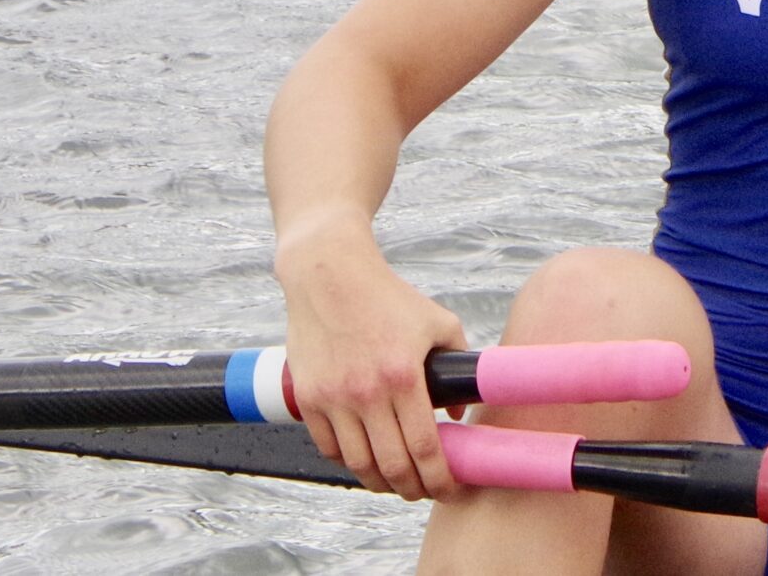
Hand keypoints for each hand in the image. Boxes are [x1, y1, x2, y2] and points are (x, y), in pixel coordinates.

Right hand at [278, 227, 470, 500]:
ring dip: (380, 482)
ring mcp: (333, 398)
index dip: (439, 478)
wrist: (329, 275)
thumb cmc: (389, 297)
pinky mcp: (308, 399)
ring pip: (359, 464)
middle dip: (412, 489)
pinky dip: (349, 462)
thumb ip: (459, 364)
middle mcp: (366, 392)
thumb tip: (458, 413)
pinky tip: (365, 460)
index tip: (449, 490)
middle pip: (392, 466)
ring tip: (395, 482)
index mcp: (403, 376)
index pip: (424, 447)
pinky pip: (329, 448)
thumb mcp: (438, 322)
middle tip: (423, 492)